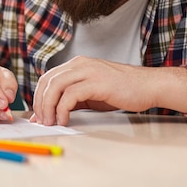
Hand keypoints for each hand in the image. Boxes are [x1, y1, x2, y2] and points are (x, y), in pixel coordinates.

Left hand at [31, 56, 186, 125]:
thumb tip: (49, 114)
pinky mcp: (97, 82)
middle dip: (40, 102)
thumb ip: (71, 100)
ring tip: (50, 122)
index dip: (38, 96)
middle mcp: (80, 64)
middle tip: (41, 121)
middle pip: (47, 81)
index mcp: (77, 64)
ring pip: (56, 86)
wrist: (150, 86)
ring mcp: (88, 71)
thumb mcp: (91, 94)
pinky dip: (63, 108)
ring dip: (48, 106)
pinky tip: (65, 120)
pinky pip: (70, 94)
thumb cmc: (122, 91)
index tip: (37, 114)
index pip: (47, 77)